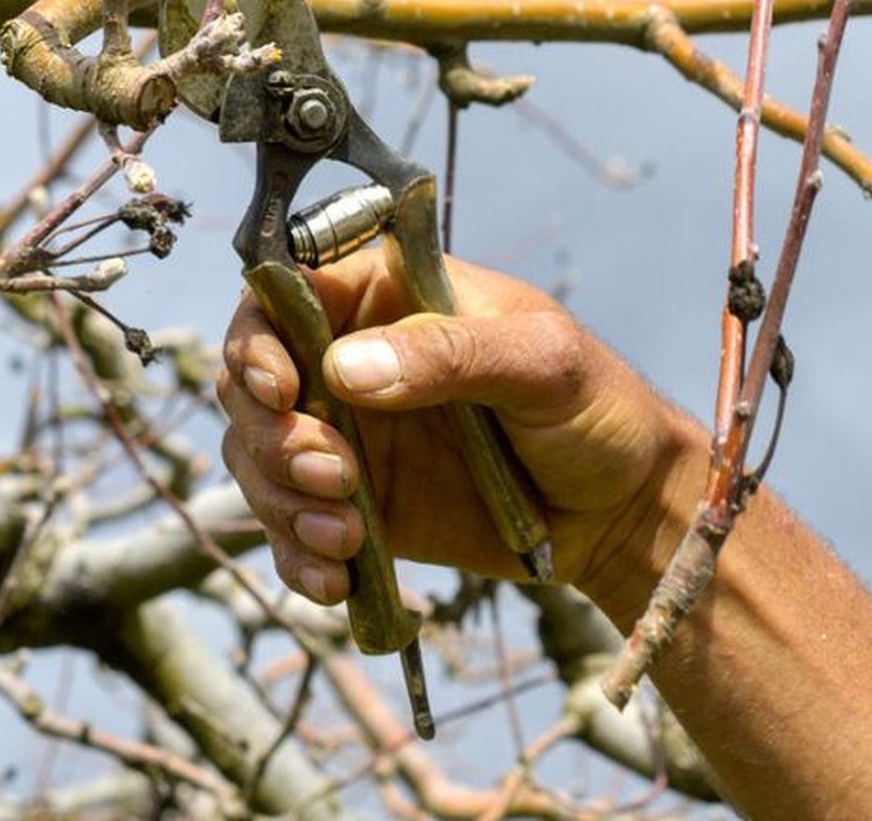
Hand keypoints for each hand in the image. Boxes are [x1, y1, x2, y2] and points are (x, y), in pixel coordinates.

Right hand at [218, 249, 698, 609]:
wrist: (620, 509)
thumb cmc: (597, 407)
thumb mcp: (542, 363)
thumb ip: (450, 355)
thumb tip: (345, 368)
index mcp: (394, 296)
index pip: (289, 291)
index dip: (259, 336)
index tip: (278, 390)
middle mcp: (356, 358)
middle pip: (252, 380)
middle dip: (271, 435)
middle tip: (334, 476)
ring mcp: (353, 432)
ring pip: (260, 455)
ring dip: (281, 500)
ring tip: (347, 537)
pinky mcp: (358, 501)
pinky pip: (292, 523)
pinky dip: (295, 553)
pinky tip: (333, 579)